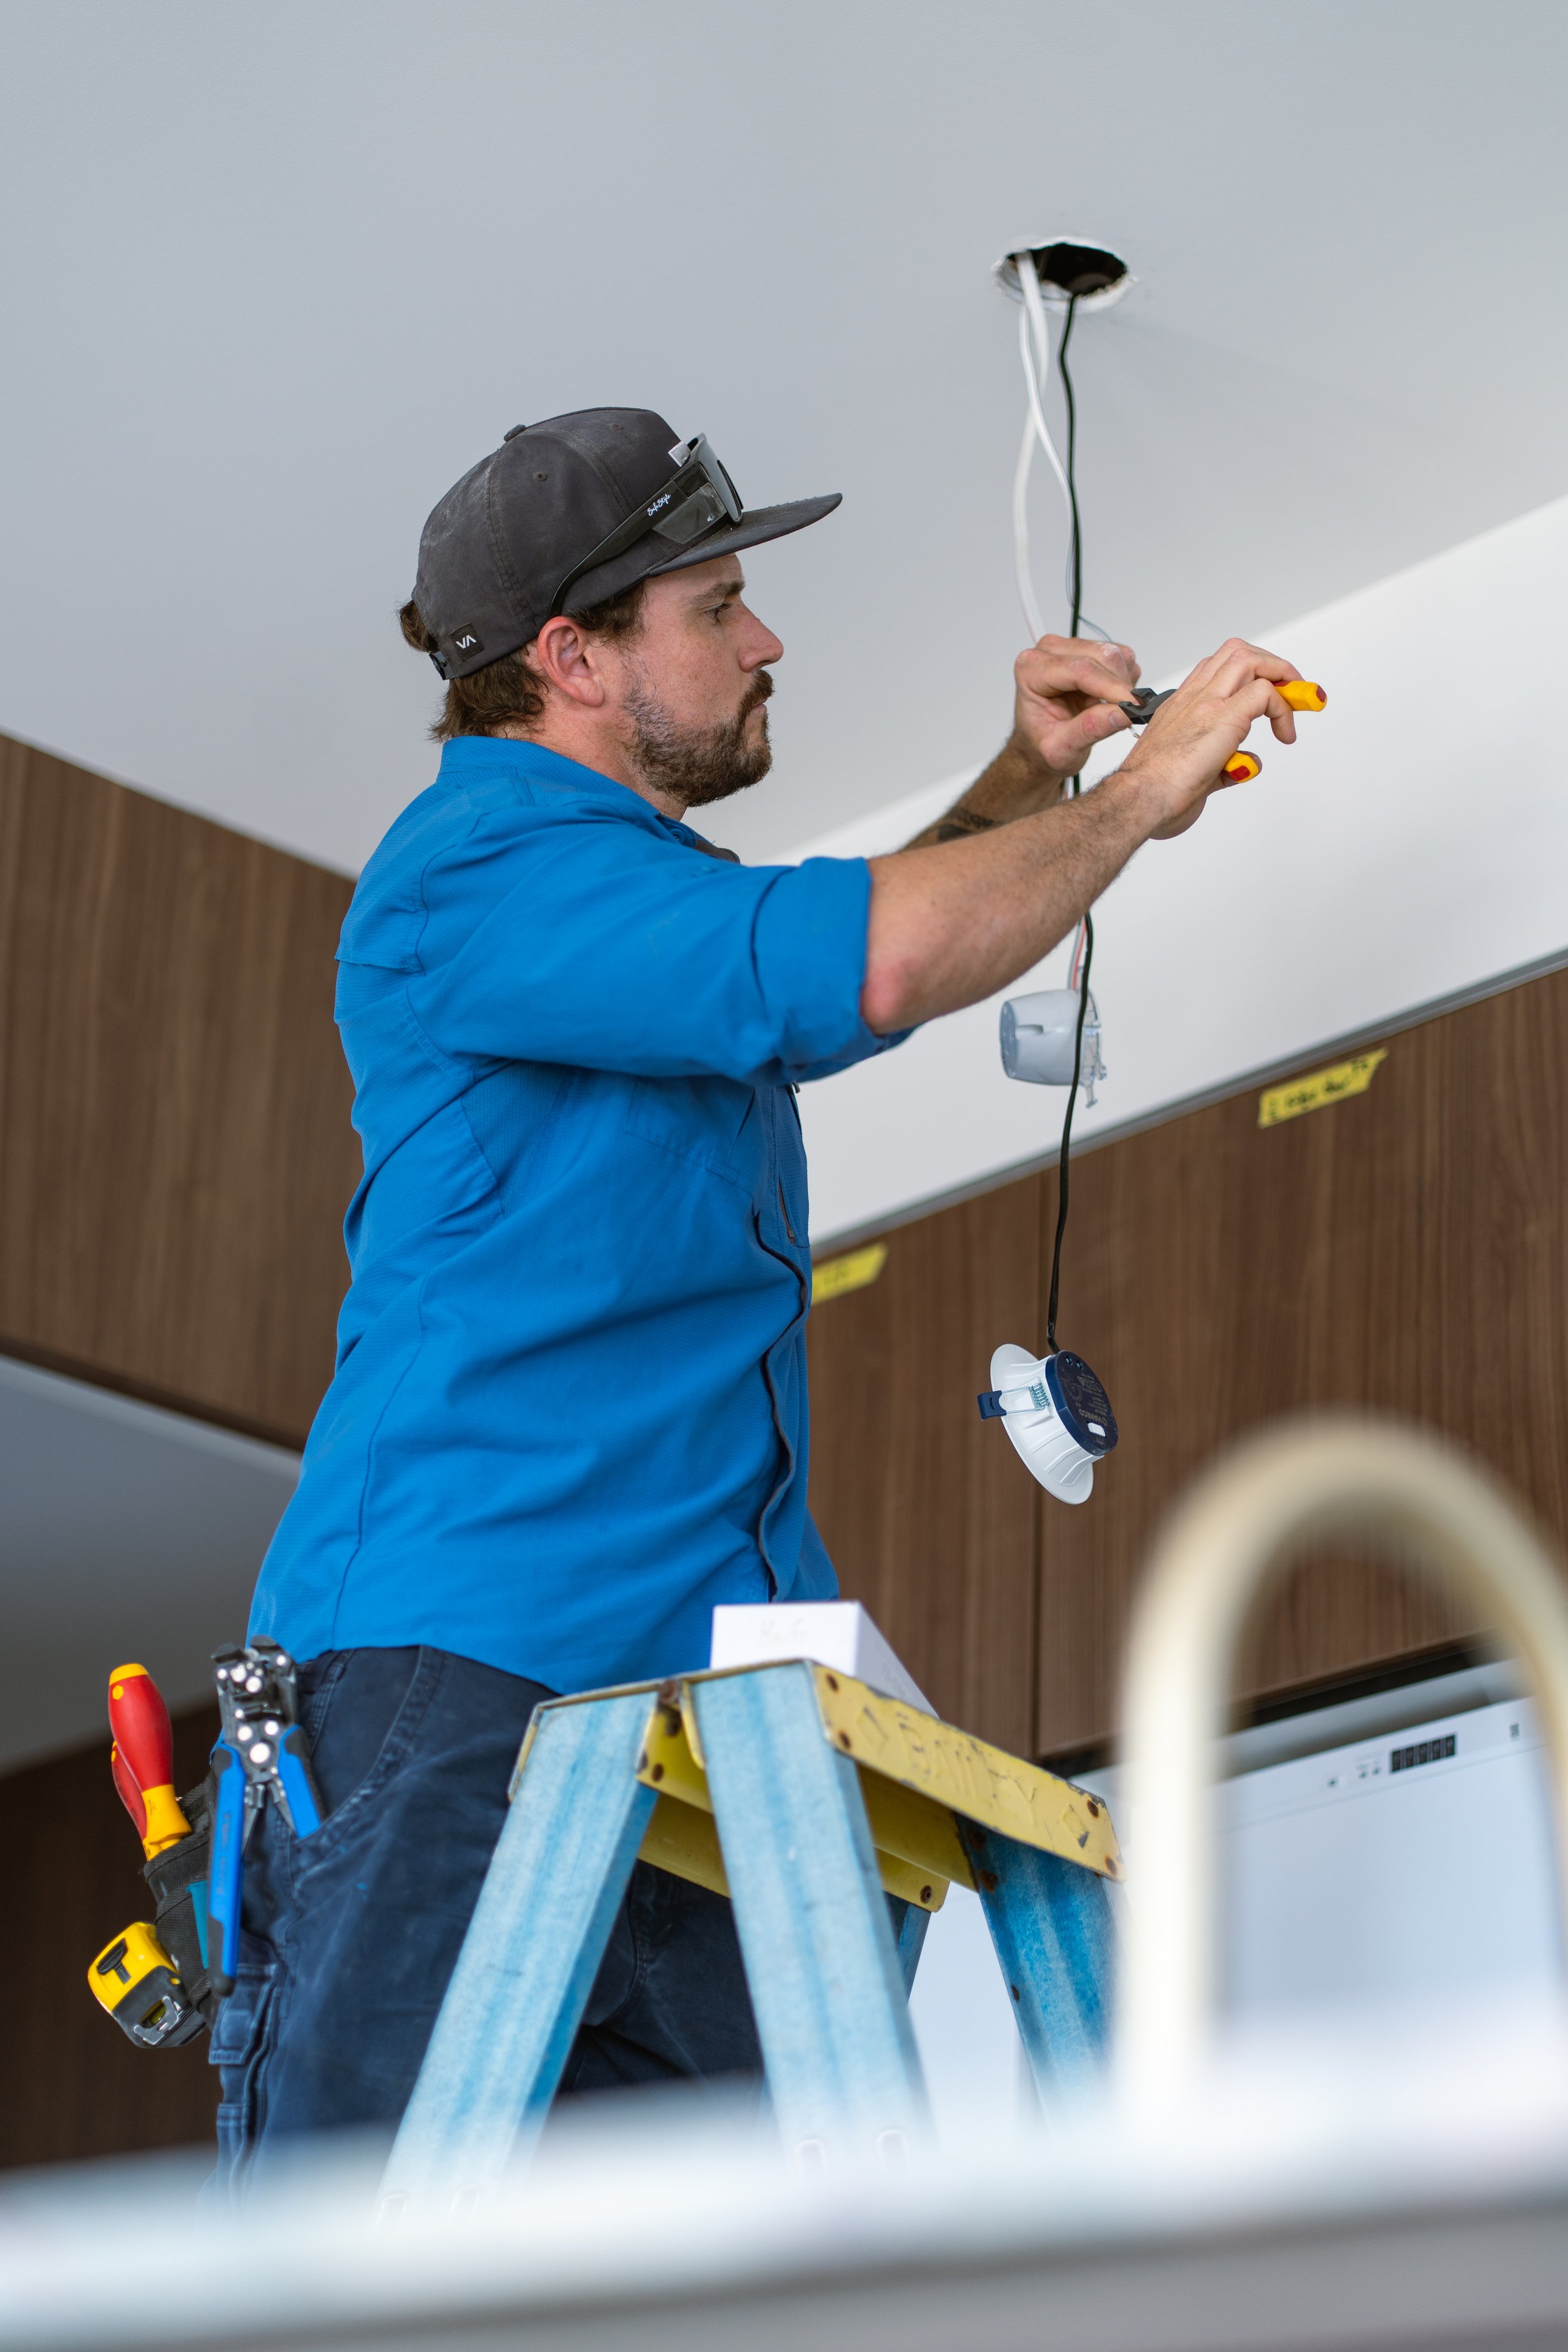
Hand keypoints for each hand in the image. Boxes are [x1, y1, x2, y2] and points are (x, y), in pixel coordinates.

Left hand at [1010, 634, 1140, 780]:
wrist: (1038, 743)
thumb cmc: (1042, 742)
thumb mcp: (1060, 750)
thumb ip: (1089, 730)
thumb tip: (1123, 713)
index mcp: (1031, 671)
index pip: (1081, 670)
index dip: (1112, 688)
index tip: (1133, 707)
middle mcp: (1049, 651)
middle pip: (1103, 656)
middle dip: (1121, 687)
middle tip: (1128, 715)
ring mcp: (1071, 647)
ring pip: (1116, 655)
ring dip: (1124, 684)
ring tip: (1109, 710)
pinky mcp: (1091, 649)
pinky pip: (1123, 658)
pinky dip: (1125, 680)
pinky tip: (1109, 699)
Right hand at [1119, 637, 1301, 839]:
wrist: (1138, 800)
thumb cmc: (1154, 794)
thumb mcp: (1194, 775)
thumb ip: (1220, 767)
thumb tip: (1239, 766)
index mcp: (1181, 708)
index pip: (1217, 670)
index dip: (1249, 676)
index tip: (1269, 698)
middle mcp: (1192, 698)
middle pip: (1237, 653)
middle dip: (1271, 667)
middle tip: (1291, 693)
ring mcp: (1207, 702)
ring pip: (1250, 660)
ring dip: (1280, 677)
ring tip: (1296, 704)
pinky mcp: (1224, 716)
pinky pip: (1265, 693)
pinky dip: (1283, 709)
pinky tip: (1285, 735)